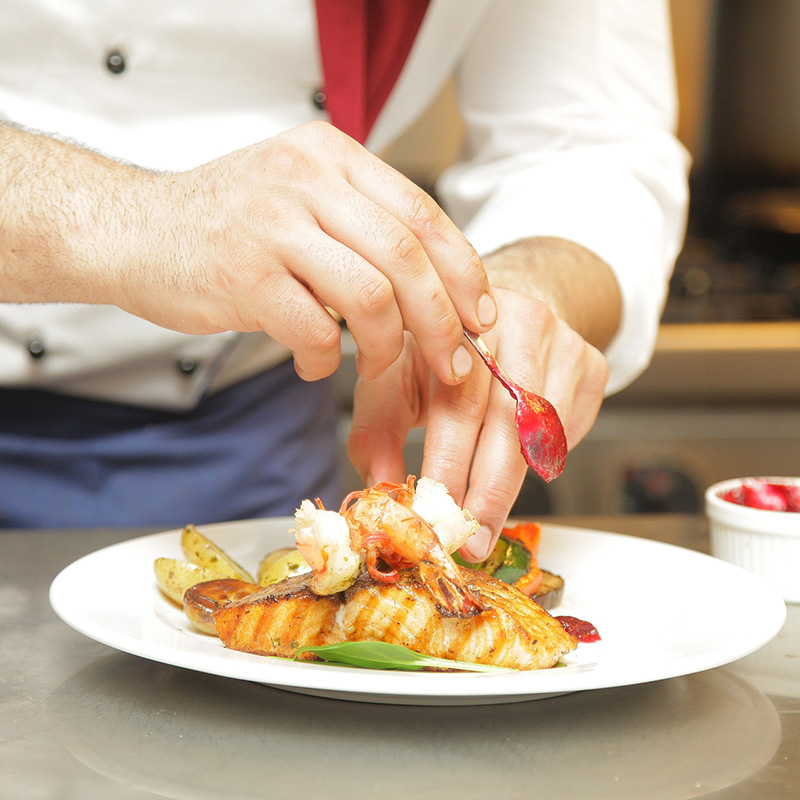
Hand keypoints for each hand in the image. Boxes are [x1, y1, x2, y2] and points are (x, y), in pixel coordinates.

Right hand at [112, 121, 495, 382]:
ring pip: (371, 296)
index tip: (480, 317)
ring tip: (375, 368)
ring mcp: (273, 226)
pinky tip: (314, 365)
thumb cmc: (228, 225)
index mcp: (332, 156)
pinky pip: (315, 331)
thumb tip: (439, 291)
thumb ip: (362, 225)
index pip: (423, 214)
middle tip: (453, 364)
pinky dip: (326, 361)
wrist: (134, 230)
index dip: (464, 272)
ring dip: (388, 348)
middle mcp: (306, 180)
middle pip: (407, 257)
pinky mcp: (244, 276)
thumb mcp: (300, 196)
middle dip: (442, 321)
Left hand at [346, 287, 608, 559]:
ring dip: (514, 485)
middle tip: (472, 541)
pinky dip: (543, 460)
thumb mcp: (395, 377)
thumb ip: (379, 429)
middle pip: (510, 420)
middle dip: (489, 491)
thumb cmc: (438, 353)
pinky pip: (570, 429)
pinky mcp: (590, 361)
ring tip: (486, 520)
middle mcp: (514, 322)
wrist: (496, 312)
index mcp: (454, 322)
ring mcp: (560, 340)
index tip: (436, 516)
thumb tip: (380, 488)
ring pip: (545, 431)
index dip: (449, 464)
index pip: (458, 401)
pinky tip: (517, 466)